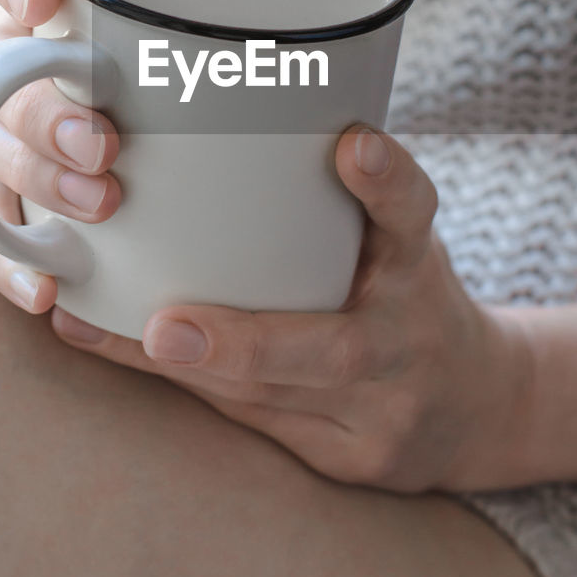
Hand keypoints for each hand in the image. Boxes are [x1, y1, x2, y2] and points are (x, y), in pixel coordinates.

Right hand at [0, 0, 388, 308]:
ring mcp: (25, 140)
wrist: (249, 197)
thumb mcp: (284, 32)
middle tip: (108, 143)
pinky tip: (54, 290)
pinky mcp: (33, 214)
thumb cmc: (244, 87)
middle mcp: (37, 66)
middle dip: (39, 104)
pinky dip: (15, 263)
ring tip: (104, 204)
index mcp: (79, 6)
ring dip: (35, 178)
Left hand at [52, 128, 527, 495]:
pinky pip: (252, 423)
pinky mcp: (349, 458)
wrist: (478, 408)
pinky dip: (184, 385)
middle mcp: (407, 341)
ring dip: (183, 368)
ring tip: (98, 331)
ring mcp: (382, 413)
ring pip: (270, 398)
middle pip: (336, 350)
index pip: (412, 215)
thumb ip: (340, 197)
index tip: (354, 144)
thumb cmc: (407, 296)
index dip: (386, 182)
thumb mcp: (398, 240)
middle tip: (166, 326)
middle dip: (246, 342)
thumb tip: (228, 119)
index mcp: (419, 267)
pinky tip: (118, 352)